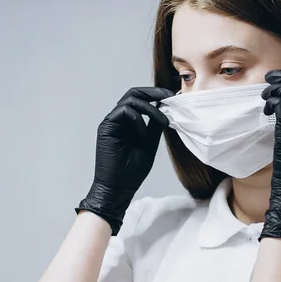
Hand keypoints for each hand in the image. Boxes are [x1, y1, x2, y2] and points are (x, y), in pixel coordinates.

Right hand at [76, 87, 173, 234]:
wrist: (118, 189)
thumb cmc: (131, 172)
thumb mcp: (150, 143)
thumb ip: (154, 126)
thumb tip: (165, 109)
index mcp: (128, 122)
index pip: (141, 99)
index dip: (157, 95)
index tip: (175, 97)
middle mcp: (118, 119)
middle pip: (134, 93)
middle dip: (154, 92)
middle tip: (170, 96)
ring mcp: (111, 122)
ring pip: (130, 99)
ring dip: (150, 108)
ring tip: (162, 121)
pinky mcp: (106, 127)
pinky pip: (124, 111)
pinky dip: (138, 119)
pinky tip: (143, 134)